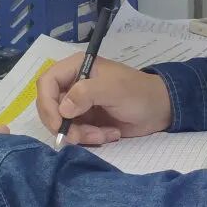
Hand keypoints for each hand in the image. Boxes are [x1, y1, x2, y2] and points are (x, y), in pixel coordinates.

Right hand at [36, 55, 172, 145]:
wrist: (159, 110)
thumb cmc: (139, 93)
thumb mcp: (114, 89)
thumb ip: (87, 93)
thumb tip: (62, 108)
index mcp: (76, 68)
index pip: (46, 82)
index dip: (47, 104)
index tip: (58, 123)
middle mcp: (73, 84)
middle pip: (50, 107)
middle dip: (65, 125)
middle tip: (81, 137)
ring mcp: (78, 104)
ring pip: (62, 124)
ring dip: (81, 135)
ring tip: (104, 134)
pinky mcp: (85, 121)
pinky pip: (75, 134)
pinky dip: (90, 138)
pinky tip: (110, 134)